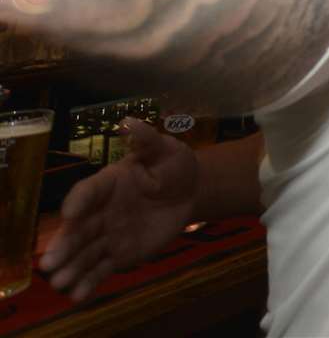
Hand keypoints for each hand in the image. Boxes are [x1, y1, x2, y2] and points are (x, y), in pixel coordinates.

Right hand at [40, 119, 200, 300]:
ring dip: (71, 268)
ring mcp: (108, 234)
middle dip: (64, 246)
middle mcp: (100, 211)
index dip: (79, 201)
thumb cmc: (173, 164)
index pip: (88, 192)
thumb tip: (128, 122)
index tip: (71, 212)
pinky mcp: (119, 254)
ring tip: (58, 282)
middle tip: (49, 263)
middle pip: (79, 229)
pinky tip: (77, 295)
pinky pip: (101, 269)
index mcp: (107, 183)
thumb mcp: (165, 148)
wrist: (189, 191)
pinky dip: (89, 282)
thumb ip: (146, 139)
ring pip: (86, 252)